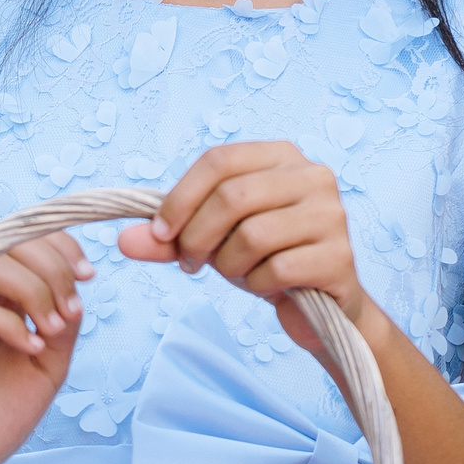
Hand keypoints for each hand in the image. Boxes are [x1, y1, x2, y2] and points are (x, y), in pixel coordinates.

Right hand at [0, 234, 91, 463]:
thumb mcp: (48, 366)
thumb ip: (63, 324)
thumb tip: (77, 289)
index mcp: (2, 295)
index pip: (29, 241)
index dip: (62, 247)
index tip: (87, 276)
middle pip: (12, 243)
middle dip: (53, 269)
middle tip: (70, 312)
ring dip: (35, 290)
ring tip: (52, 330)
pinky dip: (11, 324)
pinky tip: (29, 349)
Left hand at [116, 141, 377, 359]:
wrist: (322, 306)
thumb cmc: (266, 259)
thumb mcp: (214, 241)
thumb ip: (170, 238)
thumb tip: (124, 240)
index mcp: (281, 156)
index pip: (219, 159)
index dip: (181, 197)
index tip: (162, 233)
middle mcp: (312, 175)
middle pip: (232, 196)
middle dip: (198, 236)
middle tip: (191, 262)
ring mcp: (332, 214)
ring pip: (253, 235)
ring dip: (229, 264)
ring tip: (237, 272)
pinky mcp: (339, 256)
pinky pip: (277, 269)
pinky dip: (258, 284)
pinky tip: (266, 285)